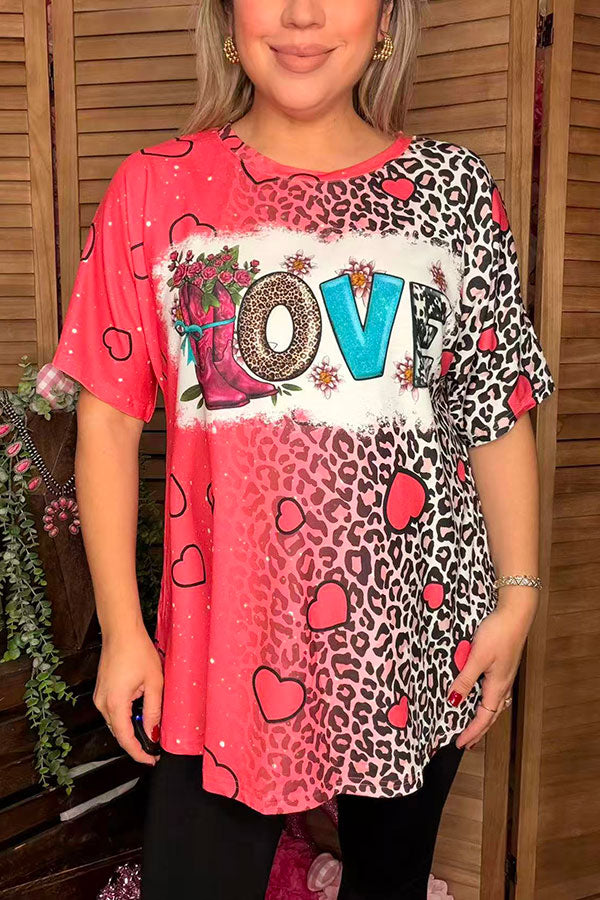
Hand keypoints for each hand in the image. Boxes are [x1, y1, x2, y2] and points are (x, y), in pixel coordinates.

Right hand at [93, 620, 163, 764]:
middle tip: (156, 746)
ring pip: (116, 723)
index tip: (151, 760)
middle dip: (137, 742)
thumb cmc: (137, 651)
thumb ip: (154, 710)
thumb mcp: (154, 682)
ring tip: (151, 727)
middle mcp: (102, 703)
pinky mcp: (101, 691)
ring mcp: (100, 697)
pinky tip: (140, 710)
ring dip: (132, 728)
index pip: (126, 739)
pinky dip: (126, 716)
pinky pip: (113, 712)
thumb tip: (154, 732)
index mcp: (115, 703)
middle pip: (120, 733)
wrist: (121, 631)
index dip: (139, 753)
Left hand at [448, 591, 538, 749]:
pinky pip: (495, 692)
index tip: (459, 744)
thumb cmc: (498, 632)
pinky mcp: (503, 666)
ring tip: (473, 724)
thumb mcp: (477, 657)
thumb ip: (465, 679)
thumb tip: (453, 701)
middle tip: (466, 742)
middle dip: (478, 731)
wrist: (516, 613)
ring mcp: (505, 675)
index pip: (483, 718)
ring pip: (494, 704)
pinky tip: (481, 695)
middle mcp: (503, 684)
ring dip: (484, 717)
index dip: (471, 732)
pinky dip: (487, 702)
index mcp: (497, 686)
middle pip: (491, 715)